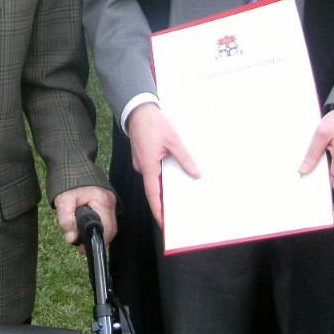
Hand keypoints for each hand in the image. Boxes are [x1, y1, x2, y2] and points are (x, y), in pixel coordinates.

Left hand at [53, 185, 117, 246]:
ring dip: (98, 234)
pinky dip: (98, 226)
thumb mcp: (63, 200)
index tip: (84, 249)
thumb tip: (72, 239)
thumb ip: (66, 220)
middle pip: (110, 229)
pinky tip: (87, 229)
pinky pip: (106, 219)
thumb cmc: (67, 181)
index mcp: (103, 200)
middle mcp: (111, 201)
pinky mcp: (107, 201)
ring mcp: (111, 201)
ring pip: (109, 225)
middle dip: (98, 239)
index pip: (106, 228)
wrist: (71, 164)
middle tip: (82, 247)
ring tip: (83, 240)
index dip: (96, 241)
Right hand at [126, 102, 198, 227]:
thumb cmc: (154, 124)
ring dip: (165, 186)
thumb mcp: (173, 140)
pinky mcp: (143, 157)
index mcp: (148, 166)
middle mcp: (142, 167)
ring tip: (181, 192)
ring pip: (155, 178)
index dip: (158, 210)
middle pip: (154, 188)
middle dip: (165, 200)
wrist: (138, 109)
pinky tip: (173, 173)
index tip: (164, 224)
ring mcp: (141, 162)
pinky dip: (162, 175)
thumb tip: (195, 174)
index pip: (153, 194)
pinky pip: (153, 170)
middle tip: (180, 210)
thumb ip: (184, 158)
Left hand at [299, 106, 333, 230]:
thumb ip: (313, 154)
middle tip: (306, 207)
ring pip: (332, 175)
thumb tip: (303, 172)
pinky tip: (310, 166)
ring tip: (301, 185)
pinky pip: (333, 167)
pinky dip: (323, 168)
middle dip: (324, 197)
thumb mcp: (322, 134)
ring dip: (320, 180)